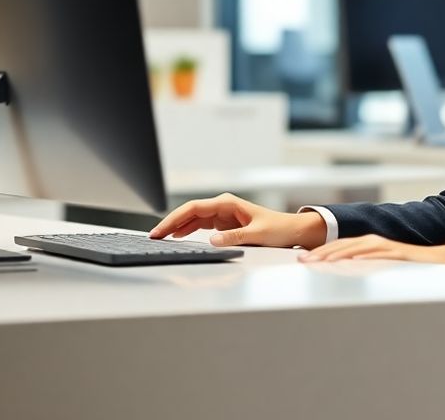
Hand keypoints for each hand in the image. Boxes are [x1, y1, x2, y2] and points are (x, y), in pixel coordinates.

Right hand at [149, 193, 327, 247]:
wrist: (291, 230)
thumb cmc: (277, 228)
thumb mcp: (257, 234)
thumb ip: (234, 238)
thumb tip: (213, 241)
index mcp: (227, 203)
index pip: (194, 208)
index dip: (175, 218)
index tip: (162, 229)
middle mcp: (222, 206)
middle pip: (189, 212)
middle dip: (170, 223)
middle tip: (153, 236)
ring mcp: (221, 215)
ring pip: (192, 219)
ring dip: (176, 227)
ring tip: (159, 238)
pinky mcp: (223, 224)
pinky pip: (199, 226)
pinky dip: (187, 231)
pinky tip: (176, 237)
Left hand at [299, 234, 444, 264]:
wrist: (440, 262)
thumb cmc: (409, 269)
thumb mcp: (382, 268)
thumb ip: (365, 270)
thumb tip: (344, 280)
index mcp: (369, 246)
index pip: (340, 248)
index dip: (320, 253)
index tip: (302, 260)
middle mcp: (375, 243)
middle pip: (343, 245)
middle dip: (321, 253)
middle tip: (302, 260)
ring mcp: (387, 247)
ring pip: (357, 248)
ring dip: (337, 253)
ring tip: (319, 260)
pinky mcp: (399, 254)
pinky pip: (379, 254)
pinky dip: (364, 255)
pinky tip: (351, 260)